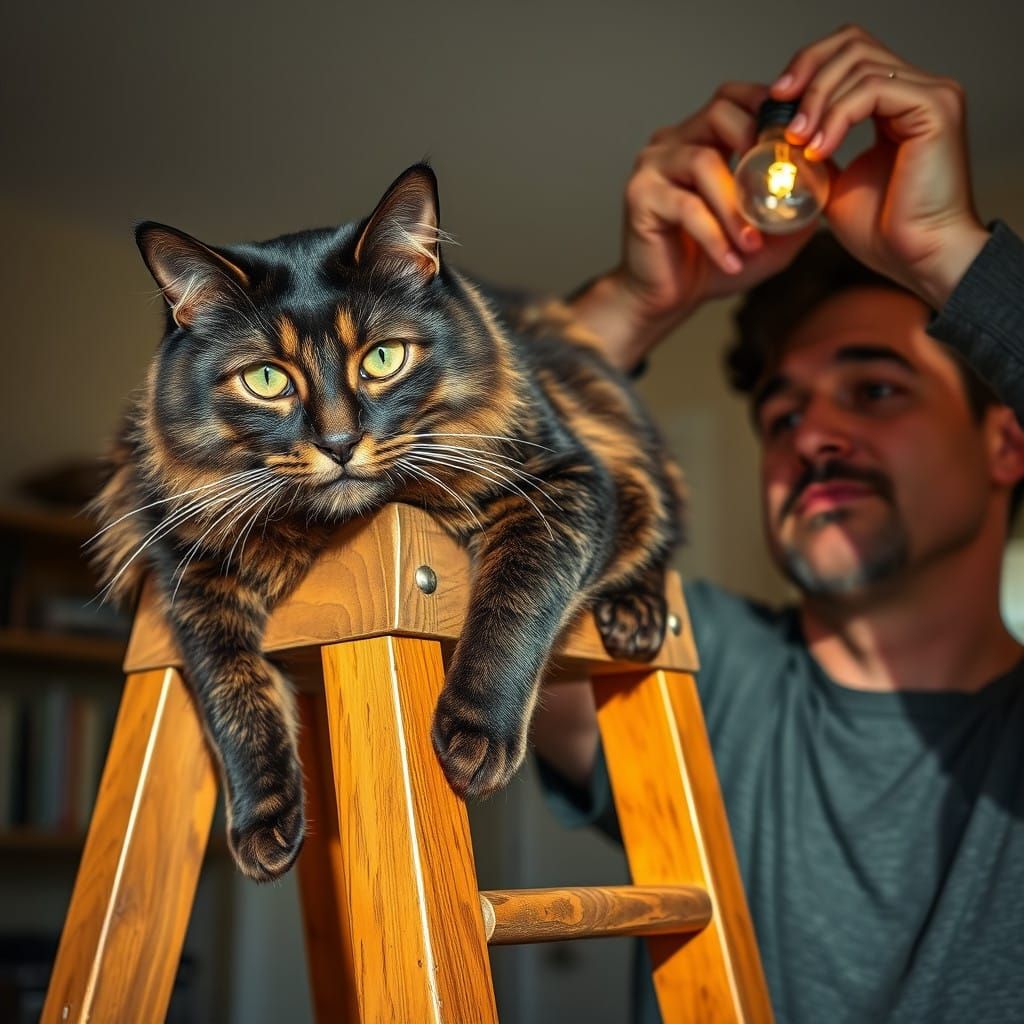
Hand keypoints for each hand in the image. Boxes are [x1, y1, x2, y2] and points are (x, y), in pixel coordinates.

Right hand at [572, 83, 816, 368]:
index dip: (769, 110)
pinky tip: (731, 261)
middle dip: (756, 144)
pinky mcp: (640, 197)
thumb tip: (831, 176)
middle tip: (778, 183)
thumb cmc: (710, 261)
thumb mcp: (767, 231)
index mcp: (699, 138)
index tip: (798, 144)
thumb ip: (795, 202)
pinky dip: (714, 236)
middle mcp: (672, 143)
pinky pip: (686, 207)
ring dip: (735, 205)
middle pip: (719, 112)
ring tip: (753, 243)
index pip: (735, 97)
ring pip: (703, 161)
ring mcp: (652, 167)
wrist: (663, 298)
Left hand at [771, 24, 989, 307]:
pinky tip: (818, 148)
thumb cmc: (883, 232)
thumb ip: (815, 153)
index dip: (807, 67)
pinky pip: (873, 90)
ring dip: (816, 100)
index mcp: (898, 101)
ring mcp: (931, 95)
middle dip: (806, 71)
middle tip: (777, 106)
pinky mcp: (935, 109)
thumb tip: (779, 138)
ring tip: (797, 140)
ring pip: (859, 64)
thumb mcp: (833, 184)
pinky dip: (837, 116)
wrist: (915, 260)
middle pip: (853, 44)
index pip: (849, 55)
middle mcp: (919, 89)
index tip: (774, 99)